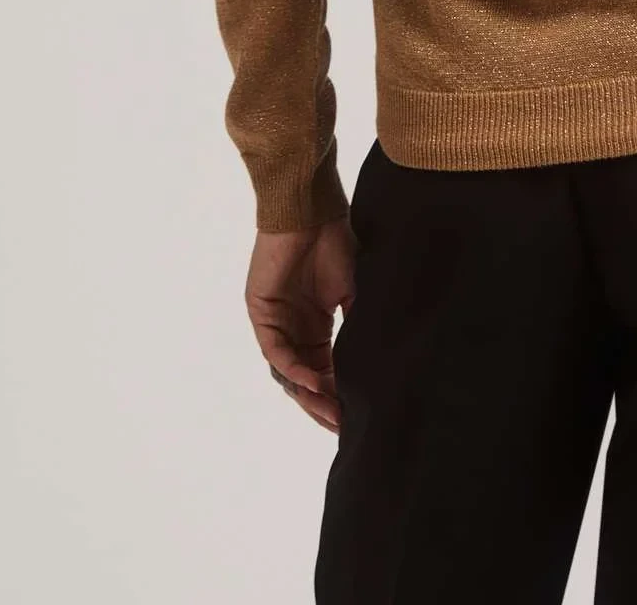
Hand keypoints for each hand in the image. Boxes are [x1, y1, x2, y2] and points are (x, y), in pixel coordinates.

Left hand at [244, 217, 357, 433]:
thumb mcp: (355, 293)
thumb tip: (376, 368)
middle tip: (342, 425)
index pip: (325, 372)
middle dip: (323, 404)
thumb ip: (357, 328)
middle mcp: (294, 331)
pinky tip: (313, 381)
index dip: (338, 396)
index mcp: (315, 327)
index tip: (356, 417)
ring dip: (309, 394)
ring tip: (331, 412)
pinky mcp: (261, 315)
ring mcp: (276, 324)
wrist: (312, 210)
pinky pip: (275, 353)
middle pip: (305, 380)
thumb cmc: (336, 243)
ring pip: (289, 373)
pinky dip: (294, 369)